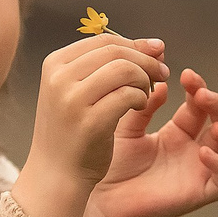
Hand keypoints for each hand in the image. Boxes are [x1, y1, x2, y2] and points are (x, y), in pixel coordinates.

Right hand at [9, 33, 168, 216]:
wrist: (54, 176)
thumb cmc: (71, 133)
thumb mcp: (77, 92)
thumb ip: (106, 67)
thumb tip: (153, 45)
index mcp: (54, 64)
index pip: (103, 40)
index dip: (136, 44)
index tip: (156, 53)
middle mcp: (59, 78)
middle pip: (116, 51)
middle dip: (146, 59)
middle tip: (163, 72)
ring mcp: (72, 99)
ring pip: (124, 69)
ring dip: (145, 79)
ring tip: (147, 94)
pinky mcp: (90, 121)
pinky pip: (128, 95)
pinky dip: (141, 98)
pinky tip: (140, 107)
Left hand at [85, 65, 217, 216]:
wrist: (101, 201)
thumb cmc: (113, 166)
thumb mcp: (127, 128)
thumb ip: (145, 107)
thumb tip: (162, 84)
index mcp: (179, 133)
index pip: (201, 106)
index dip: (199, 88)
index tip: (186, 75)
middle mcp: (194, 151)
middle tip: (202, 93)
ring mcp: (200, 173)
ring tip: (217, 125)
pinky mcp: (199, 194)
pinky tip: (203, 152)